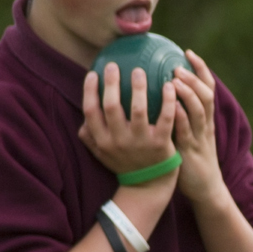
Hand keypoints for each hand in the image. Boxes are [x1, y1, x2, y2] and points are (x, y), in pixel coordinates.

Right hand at [78, 61, 179, 178]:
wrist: (149, 186)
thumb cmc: (124, 162)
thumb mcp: (101, 153)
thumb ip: (89, 134)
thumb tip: (84, 113)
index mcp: (103, 140)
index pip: (90, 111)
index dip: (90, 91)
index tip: (94, 73)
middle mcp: (119, 141)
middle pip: (112, 107)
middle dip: (111, 83)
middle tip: (114, 65)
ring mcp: (141, 143)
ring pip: (139, 110)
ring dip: (139, 88)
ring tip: (139, 70)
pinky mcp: (162, 145)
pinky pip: (166, 119)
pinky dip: (167, 101)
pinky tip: (169, 86)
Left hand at [168, 51, 223, 201]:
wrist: (204, 188)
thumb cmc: (189, 159)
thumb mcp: (186, 132)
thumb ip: (175, 113)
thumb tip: (154, 93)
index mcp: (204, 118)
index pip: (207, 88)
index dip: (200, 70)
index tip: (188, 52)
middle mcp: (205, 124)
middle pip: (206, 95)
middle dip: (194, 78)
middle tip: (178, 65)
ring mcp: (200, 137)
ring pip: (199, 110)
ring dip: (188, 93)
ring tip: (174, 80)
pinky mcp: (192, 151)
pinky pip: (188, 131)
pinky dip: (181, 117)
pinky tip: (171, 106)